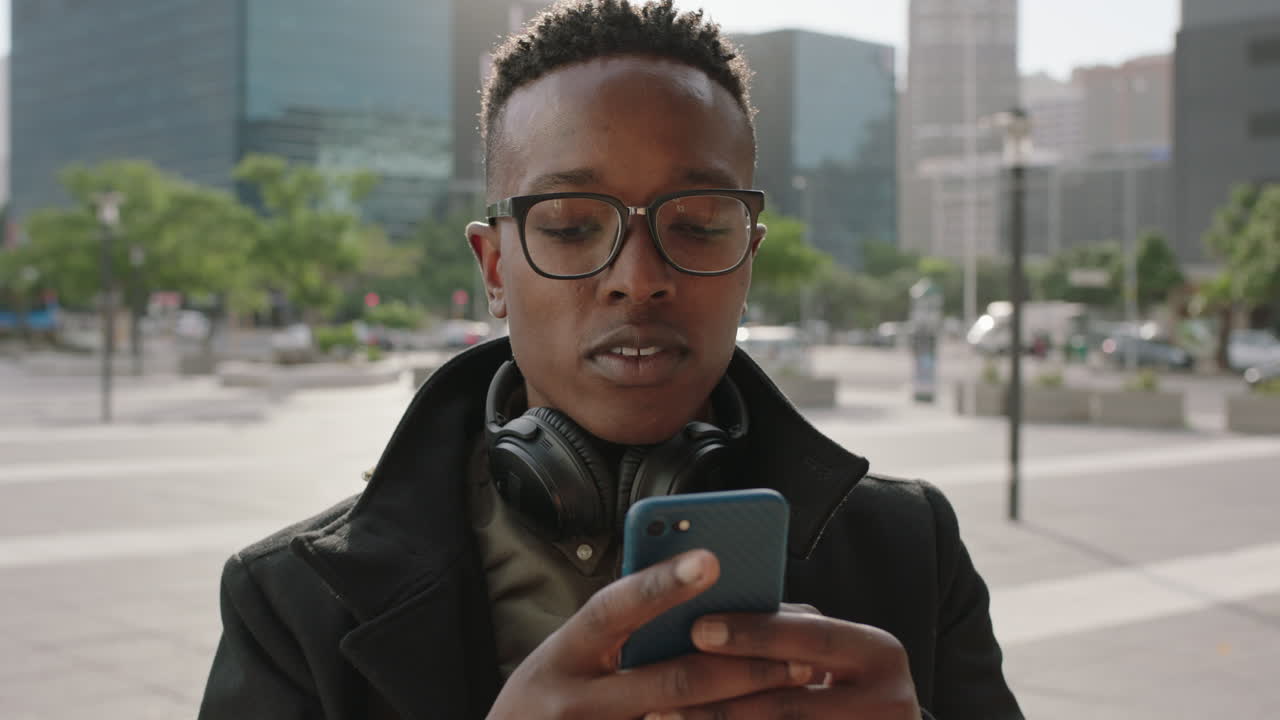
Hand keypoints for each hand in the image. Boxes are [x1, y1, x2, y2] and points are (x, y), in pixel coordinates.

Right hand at [486, 550, 813, 719]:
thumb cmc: (553, 697)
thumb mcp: (569, 655)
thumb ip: (620, 626)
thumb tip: (704, 584)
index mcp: (564, 655)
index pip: (612, 610)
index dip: (659, 585)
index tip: (712, 559)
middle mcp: (575, 704)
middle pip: (669, 684)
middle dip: (741, 667)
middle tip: (799, 651)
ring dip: (747, 708)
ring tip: (797, 685)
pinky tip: (759, 717)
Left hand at [671, 609, 920, 718]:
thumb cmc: (849, 687)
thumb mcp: (836, 654)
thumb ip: (790, 634)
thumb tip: (708, 613)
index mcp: (878, 651)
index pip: (809, 636)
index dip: (753, 633)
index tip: (697, 627)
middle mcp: (888, 700)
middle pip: (791, 698)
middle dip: (725, 691)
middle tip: (669, 684)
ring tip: (665, 718)